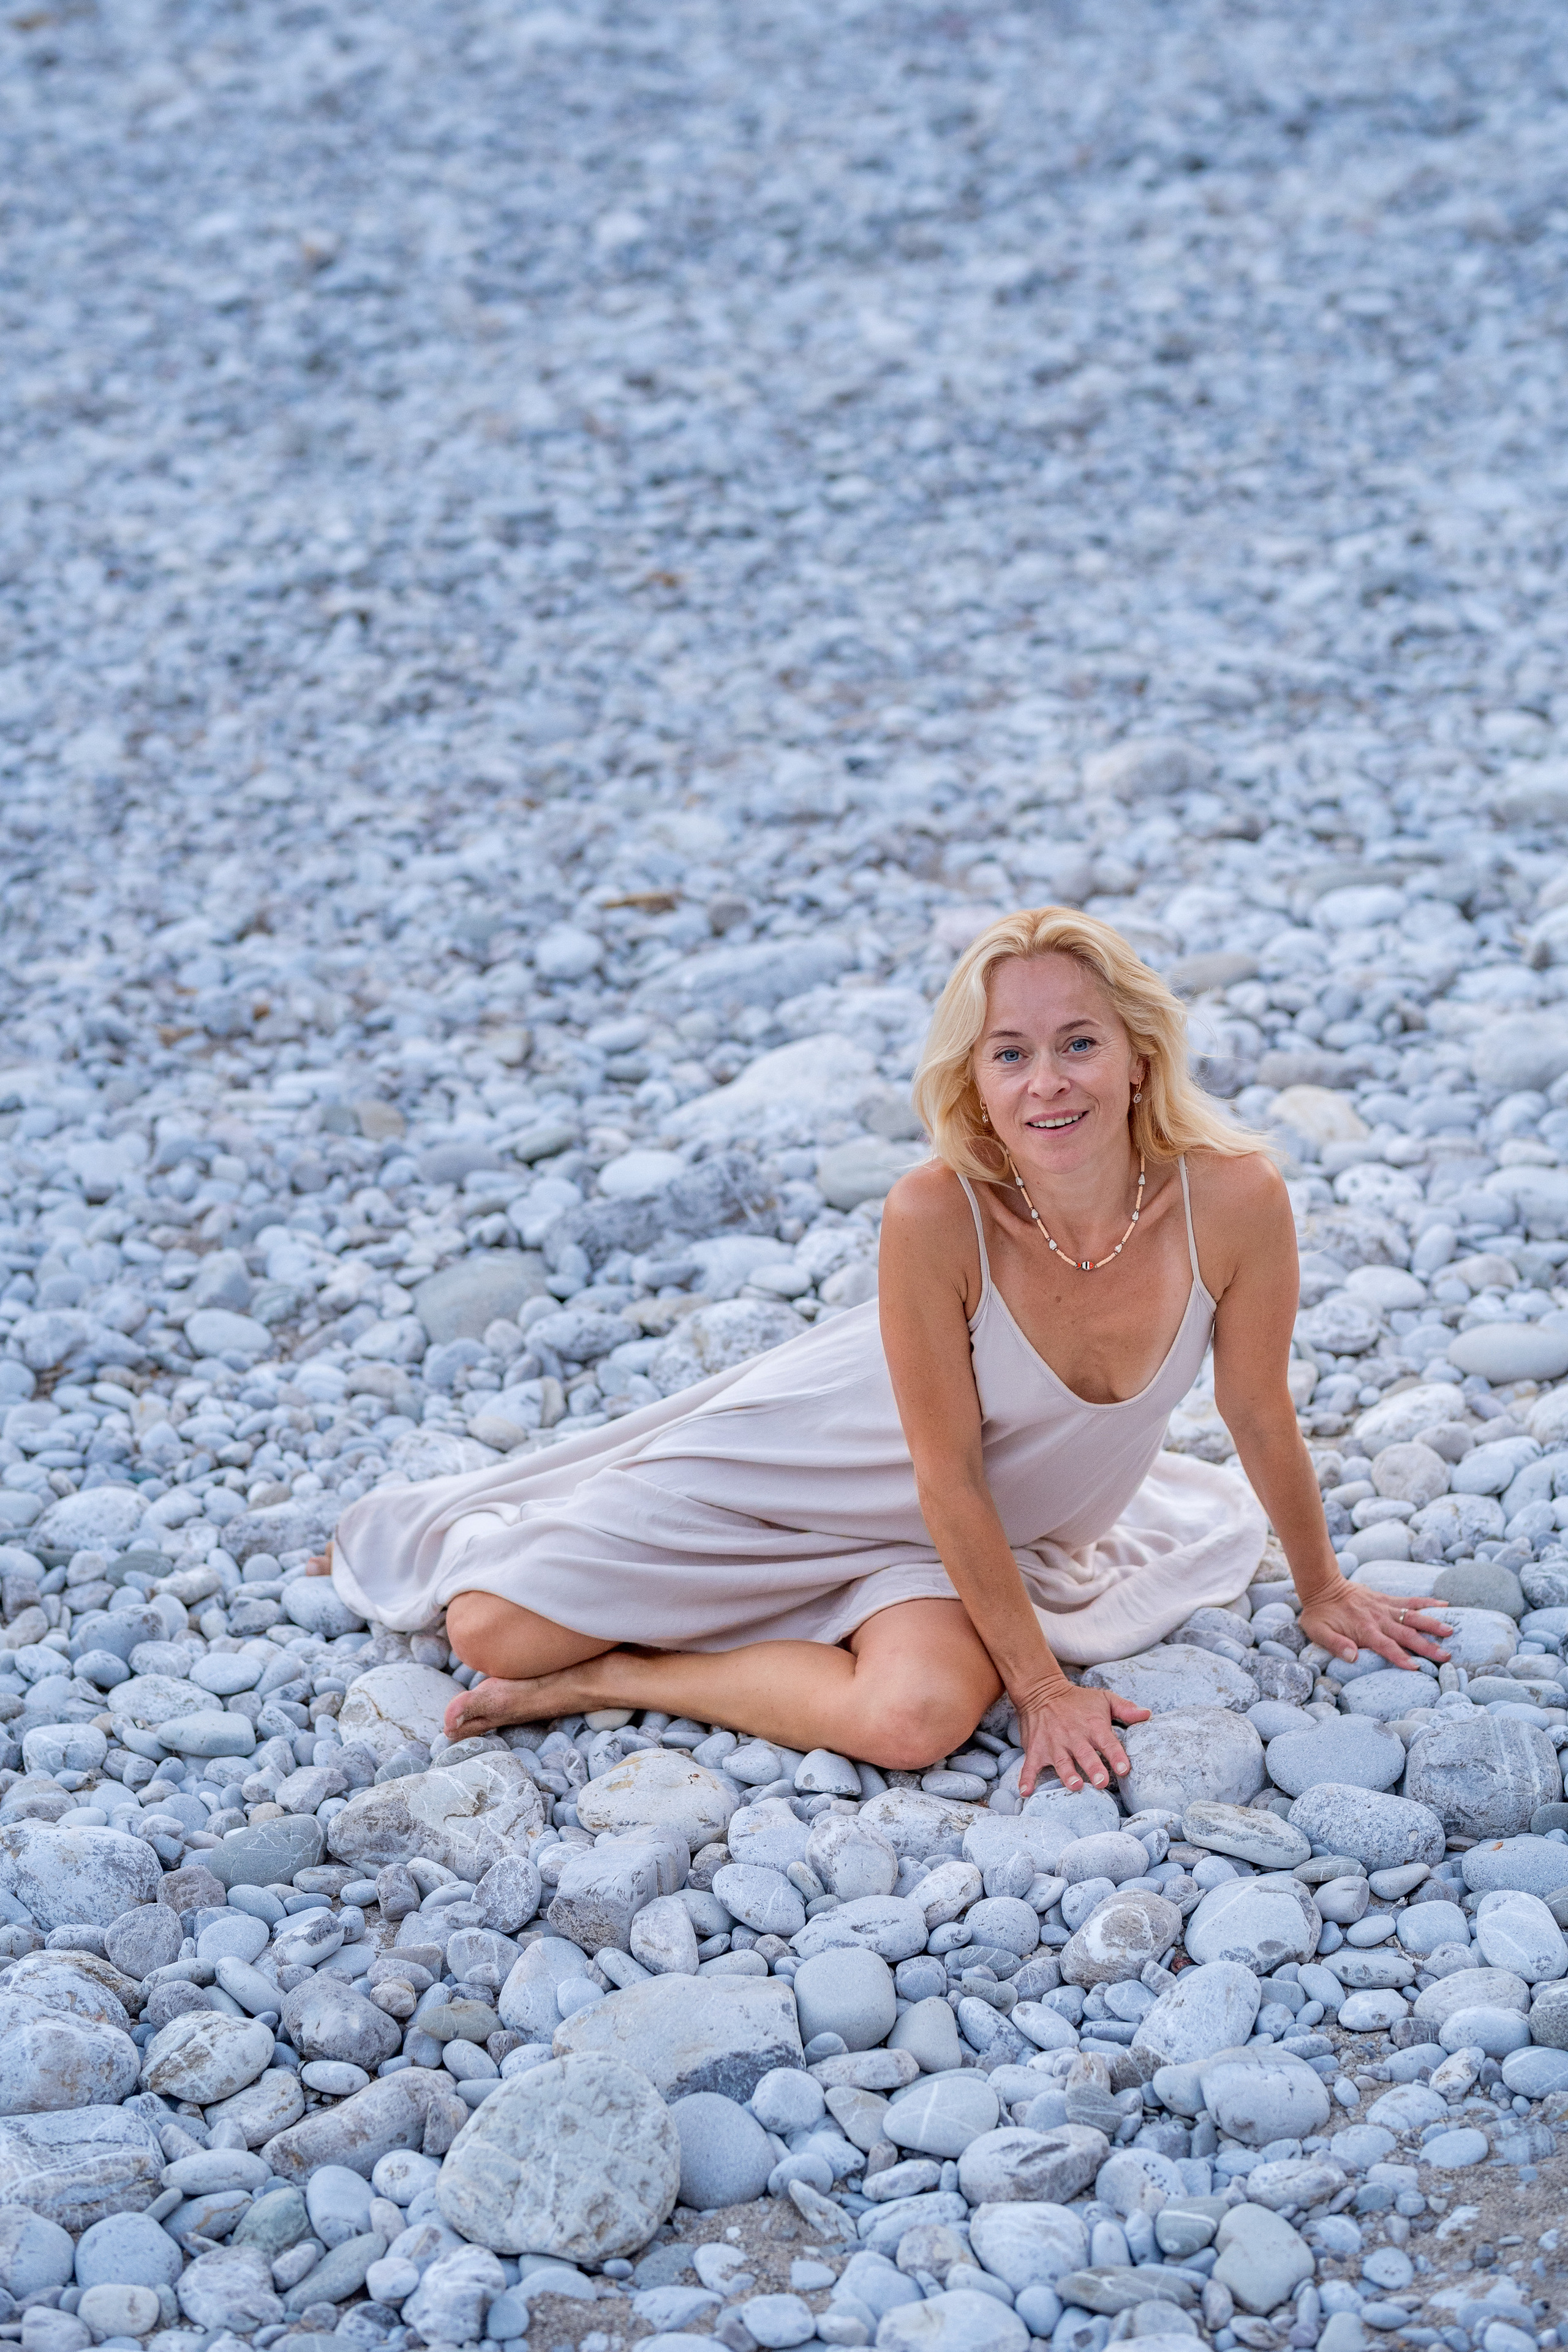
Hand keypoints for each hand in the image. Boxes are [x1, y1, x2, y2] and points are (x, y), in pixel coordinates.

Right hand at [1013, 1674, 1151, 1799]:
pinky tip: (1026, 1792)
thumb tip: (1148, 1714)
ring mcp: (1053, 1744)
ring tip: (1075, 1786)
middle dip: (1093, 1768)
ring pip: (1061, 1762)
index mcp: (1093, 1726)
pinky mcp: (1036, 1749)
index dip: (1116, 1755)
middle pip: (1085, 1754)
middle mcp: (1074, 1736)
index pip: (1108, 1742)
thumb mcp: (1104, 1699)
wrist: (1041, 1690)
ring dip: (1067, 1774)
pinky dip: (1026, 1779)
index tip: (1124, 1769)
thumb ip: (1126, 1709)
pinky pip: (1029, 1766)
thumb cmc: (1077, 1700)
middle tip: (1101, 1782)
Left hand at [1297, 1577, 1450, 1671]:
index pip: (1386, 1646)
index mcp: (1364, 1629)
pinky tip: (1445, 1604)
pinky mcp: (1387, 1599)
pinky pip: (1410, 1600)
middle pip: (1406, 1634)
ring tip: (1450, 1631)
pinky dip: (1427, 1602)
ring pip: (1413, 1616)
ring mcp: (1385, 1608)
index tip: (1416, 1668)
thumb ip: (1335, 1644)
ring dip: (1432, 1624)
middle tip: (1446, 1657)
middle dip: (1426, 1646)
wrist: (1322, 1585)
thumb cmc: (1319, 1614)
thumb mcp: (1317, 1631)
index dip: (1400, 1657)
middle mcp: (1378, 1619)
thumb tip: (1352, 1657)